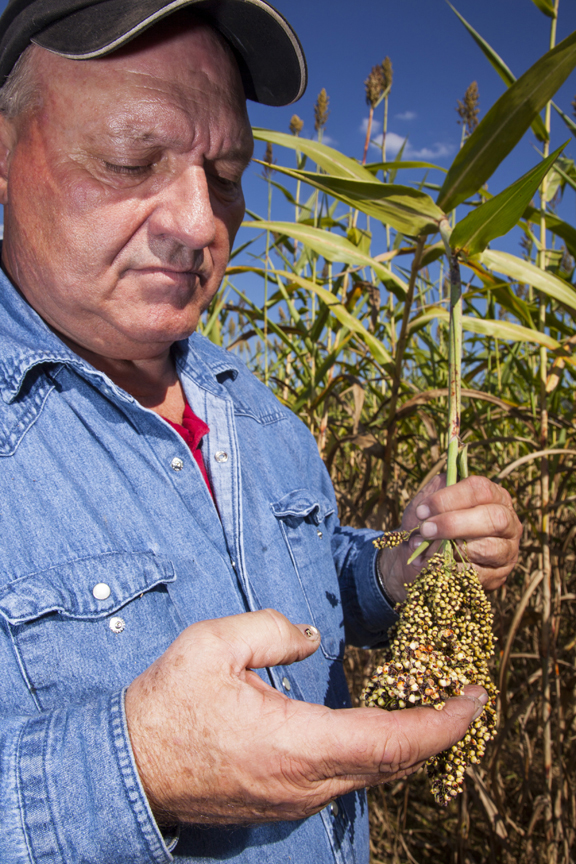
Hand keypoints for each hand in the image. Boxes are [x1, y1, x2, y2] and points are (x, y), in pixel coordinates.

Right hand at [125, 608, 486, 824]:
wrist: (130, 768)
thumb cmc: (167, 705)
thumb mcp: (213, 644)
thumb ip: (272, 630)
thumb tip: (312, 638)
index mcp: (298, 744)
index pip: (393, 742)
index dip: (443, 723)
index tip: (475, 699)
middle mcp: (307, 783)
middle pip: (394, 765)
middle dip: (438, 731)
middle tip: (462, 694)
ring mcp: (296, 798)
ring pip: (372, 775)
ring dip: (409, 743)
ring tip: (428, 703)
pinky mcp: (284, 799)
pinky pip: (348, 779)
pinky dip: (378, 754)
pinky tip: (379, 727)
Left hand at [378, 474, 521, 604]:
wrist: (424, 556)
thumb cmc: (431, 522)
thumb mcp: (431, 501)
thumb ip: (435, 492)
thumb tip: (440, 493)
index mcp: (494, 495)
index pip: (480, 489)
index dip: (449, 498)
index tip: (422, 510)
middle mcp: (508, 521)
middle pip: (493, 518)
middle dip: (454, 524)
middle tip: (425, 530)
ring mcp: (507, 550)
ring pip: (488, 548)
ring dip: (451, 549)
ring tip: (425, 549)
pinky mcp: (499, 575)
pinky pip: (479, 574)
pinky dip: (452, 569)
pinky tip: (435, 565)